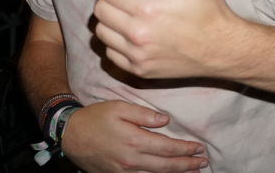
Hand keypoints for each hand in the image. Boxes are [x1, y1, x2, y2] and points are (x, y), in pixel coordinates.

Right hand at [61, 100, 207, 171]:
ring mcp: (124, 172)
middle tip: (203, 162)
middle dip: (187, 165)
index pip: (167, 148)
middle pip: (166, 166)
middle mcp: (132, 160)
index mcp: (134, 141)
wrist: (71, 136)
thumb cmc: (95, 118)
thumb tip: (165, 120)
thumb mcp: (119, 108)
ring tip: (192, 171)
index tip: (199, 148)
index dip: (185, 149)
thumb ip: (143, 114)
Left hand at [93, 0, 242, 78]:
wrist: (223, 49)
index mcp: (148, 9)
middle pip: (101, 11)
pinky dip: (115, 42)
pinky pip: (111, 54)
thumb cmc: (209, 14)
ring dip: (110, 20)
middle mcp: (138, 34)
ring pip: (102, 33)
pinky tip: (130, 33)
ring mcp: (137, 55)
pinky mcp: (140, 70)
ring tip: (127, 13)